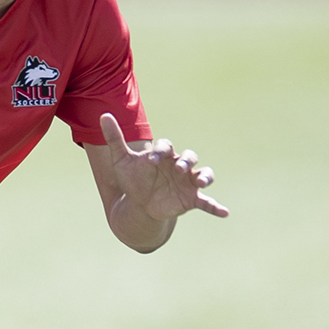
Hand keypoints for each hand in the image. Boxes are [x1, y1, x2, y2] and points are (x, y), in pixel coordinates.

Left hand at [100, 112, 228, 221]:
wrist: (139, 204)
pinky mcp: (191, 199)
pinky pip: (206, 202)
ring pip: (203, 173)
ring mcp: (187, 182)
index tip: (150, 161)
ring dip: (205, 176)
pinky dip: (216, 207)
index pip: (167, 146)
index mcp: (164, 155)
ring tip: (202, 182)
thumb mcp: (121, 161)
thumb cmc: (133, 179)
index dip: (160, 151)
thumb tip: (104, 115)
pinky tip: (225, 213)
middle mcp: (179, 166)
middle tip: (178, 169)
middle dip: (185, 161)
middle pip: (190, 156)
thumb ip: (115, 138)